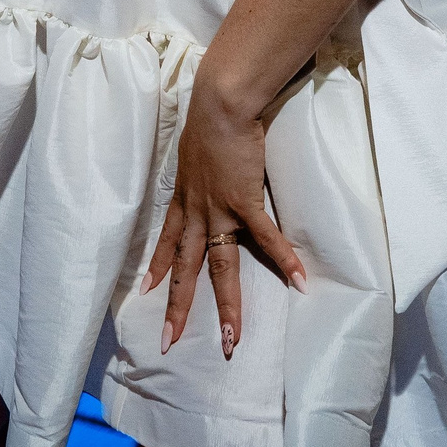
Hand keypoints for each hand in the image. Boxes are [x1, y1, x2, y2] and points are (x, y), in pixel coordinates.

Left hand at [144, 81, 303, 361]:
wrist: (220, 103)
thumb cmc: (211, 117)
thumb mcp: (195, 149)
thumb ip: (201, 165)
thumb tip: (207, 162)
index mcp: (184, 198)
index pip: (168, 241)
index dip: (159, 267)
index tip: (147, 291)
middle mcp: (196, 211)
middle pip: (187, 268)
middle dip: (179, 308)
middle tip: (171, 342)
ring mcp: (220, 210)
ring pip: (221, 267)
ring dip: (228, 305)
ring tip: (232, 339)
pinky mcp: (245, 202)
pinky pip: (266, 238)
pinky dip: (284, 260)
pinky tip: (299, 282)